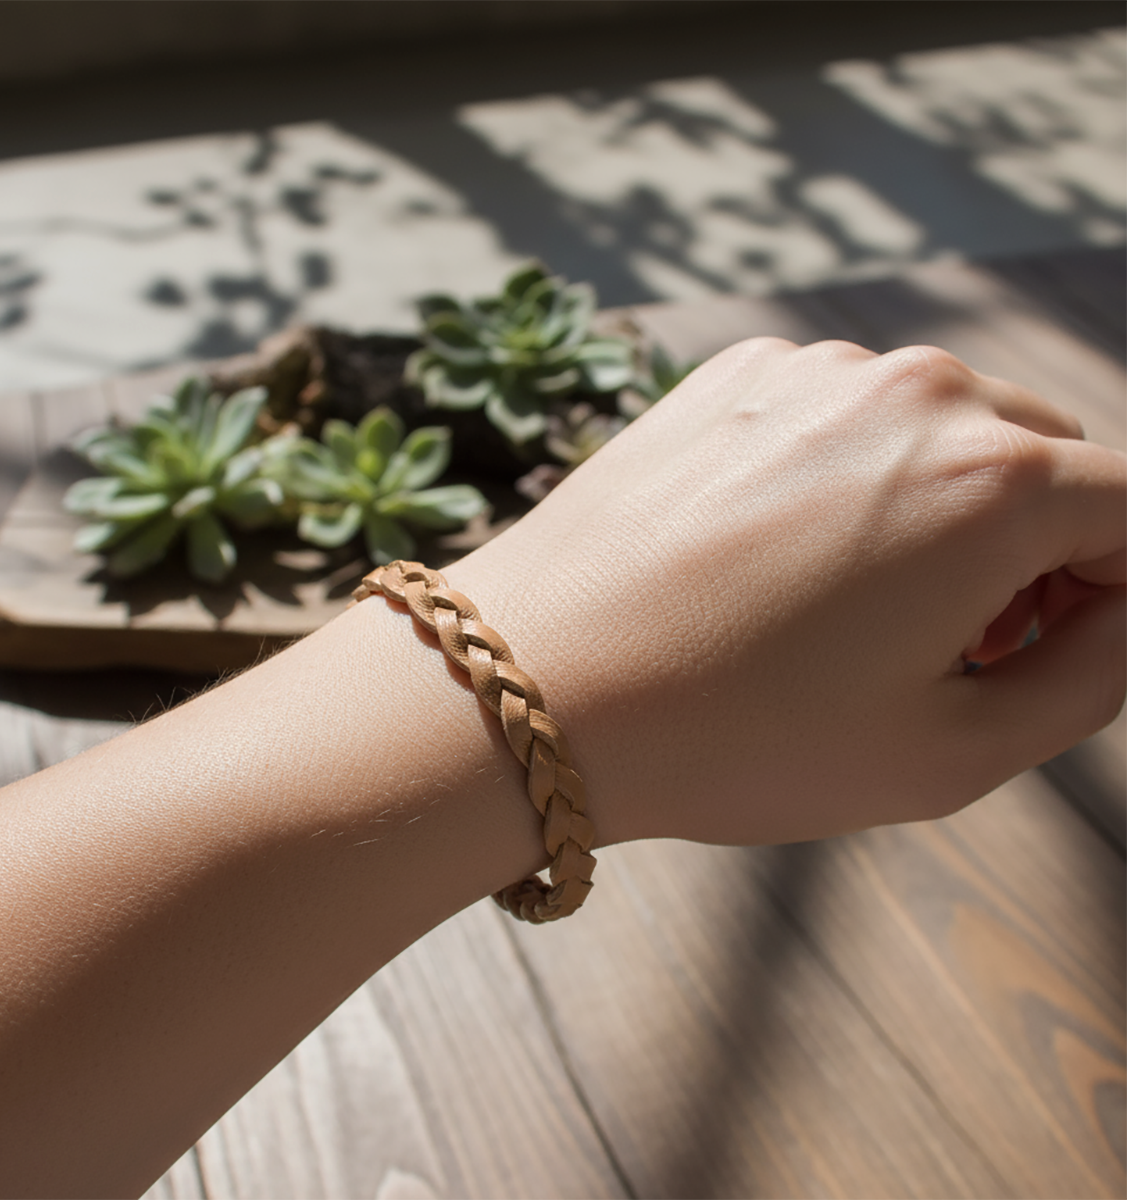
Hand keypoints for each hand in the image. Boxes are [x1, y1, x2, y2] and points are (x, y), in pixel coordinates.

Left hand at [448, 338, 1126, 846]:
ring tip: (861, 610)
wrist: (536, 684)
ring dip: (944, 509)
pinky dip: (852, 473)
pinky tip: (780, 555)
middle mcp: (915, 390)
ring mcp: (814, 369)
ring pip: (944, 429)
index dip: (1118, 593)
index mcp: (993, 481)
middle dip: (1039, 552)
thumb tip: (1117, 607)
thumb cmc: (738, 736)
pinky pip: (844, 413)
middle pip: (1047, 461)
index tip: (1051, 652)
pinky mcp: (734, 374)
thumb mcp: (953, 753)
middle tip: (960, 647)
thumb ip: (1090, 675)